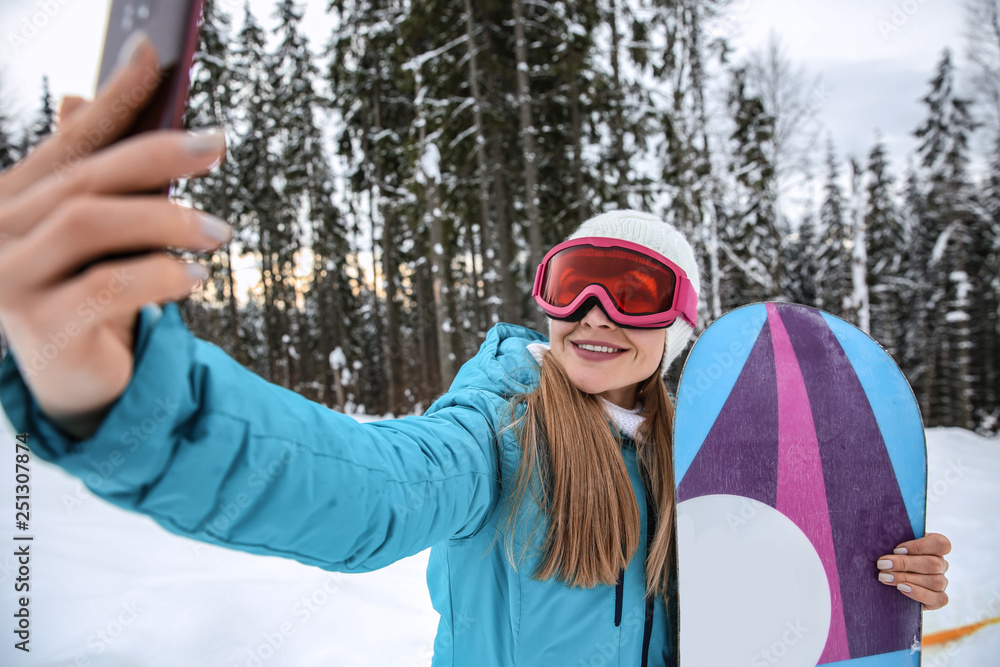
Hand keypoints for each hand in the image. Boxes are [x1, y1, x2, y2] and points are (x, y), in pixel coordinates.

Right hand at [0, 35, 228, 437]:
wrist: (83, 384)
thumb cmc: (96, 297)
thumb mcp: (103, 236)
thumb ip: (98, 176)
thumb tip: (76, 97)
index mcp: (17, 201)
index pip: (71, 140)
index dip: (112, 97)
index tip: (152, 53)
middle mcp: (1, 233)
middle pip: (86, 176)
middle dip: (158, 154)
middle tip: (218, 148)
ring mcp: (11, 281)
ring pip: (91, 222)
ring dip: (166, 220)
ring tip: (219, 233)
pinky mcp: (39, 329)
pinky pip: (107, 286)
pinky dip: (159, 274)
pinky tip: (193, 277)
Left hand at [876, 532, 950, 609]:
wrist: (890, 579)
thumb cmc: (891, 557)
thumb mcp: (893, 546)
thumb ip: (894, 541)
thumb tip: (885, 539)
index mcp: (935, 546)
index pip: (941, 543)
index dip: (920, 546)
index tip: (896, 550)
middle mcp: (941, 564)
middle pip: (934, 564)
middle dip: (905, 564)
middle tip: (883, 564)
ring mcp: (942, 582)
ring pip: (936, 581)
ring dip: (906, 578)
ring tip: (885, 577)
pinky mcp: (939, 598)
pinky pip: (938, 599)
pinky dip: (919, 593)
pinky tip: (901, 588)